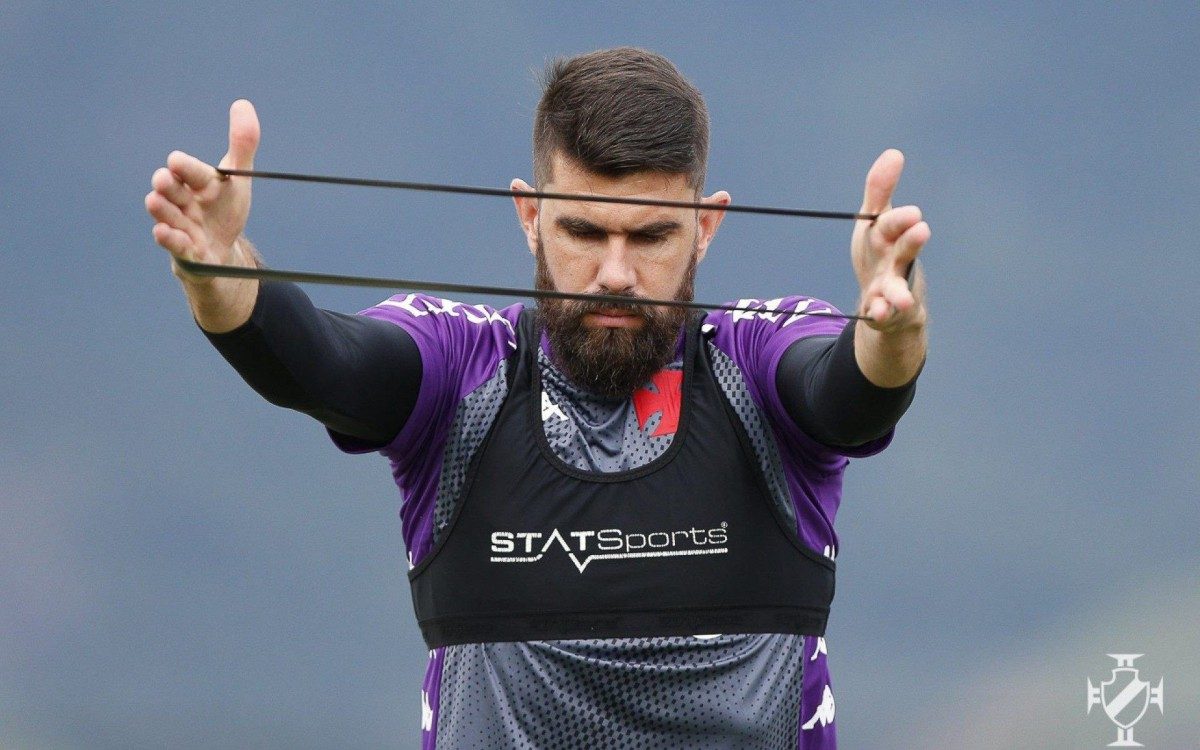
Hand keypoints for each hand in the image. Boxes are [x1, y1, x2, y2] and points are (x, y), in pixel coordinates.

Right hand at [145, 99, 259, 282]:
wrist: (221, 250)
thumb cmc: (224, 210)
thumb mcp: (237, 180)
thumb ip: (242, 145)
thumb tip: (242, 103)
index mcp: (197, 183)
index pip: (189, 171)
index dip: (185, 167)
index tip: (177, 161)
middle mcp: (183, 203)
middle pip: (171, 192)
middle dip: (166, 185)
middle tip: (163, 179)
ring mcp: (181, 227)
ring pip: (167, 217)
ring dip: (162, 210)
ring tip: (154, 201)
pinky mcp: (185, 252)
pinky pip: (175, 247)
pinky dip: (170, 240)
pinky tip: (165, 233)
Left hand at [850, 149, 928, 329]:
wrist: (887, 301)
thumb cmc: (880, 253)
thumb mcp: (873, 222)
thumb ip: (879, 190)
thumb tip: (894, 153)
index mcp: (889, 237)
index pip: (894, 224)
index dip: (901, 219)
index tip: (913, 214)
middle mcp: (895, 261)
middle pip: (903, 251)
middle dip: (910, 241)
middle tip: (921, 229)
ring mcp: (892, 288)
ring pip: (896, 289)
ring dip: (898, 292)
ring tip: (901, 299)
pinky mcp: (885, 312)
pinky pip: (881, 315)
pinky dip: (880, 313)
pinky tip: (877, 313)